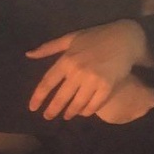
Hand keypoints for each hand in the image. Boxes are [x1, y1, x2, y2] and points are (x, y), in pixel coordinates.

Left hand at [26, 20, 153, 119]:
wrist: (124, 38)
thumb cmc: (96, 36)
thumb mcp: (70, 38)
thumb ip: (49, 48)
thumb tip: (28, 54)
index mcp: (66, 60)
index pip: (47, 82)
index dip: (38, 97)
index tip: (32, 108)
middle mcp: (77, 71)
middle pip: (61, 97)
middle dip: (52, 110)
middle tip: (48, 117)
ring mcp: (93, 80)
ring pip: (77, 103)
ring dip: (70, 112)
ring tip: (66, 116)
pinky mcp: (107, 86)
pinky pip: (94, 105)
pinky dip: (87, 111)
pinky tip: (83, 113)